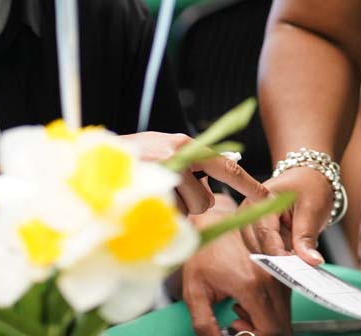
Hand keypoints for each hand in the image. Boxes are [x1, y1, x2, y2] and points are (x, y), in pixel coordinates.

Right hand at [121, 131, 266, 214]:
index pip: (227, 168)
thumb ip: (188, 166)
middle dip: (191, 206)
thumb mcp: (162, 152)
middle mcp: (178, 155)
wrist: (91, 159)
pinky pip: (165, 216)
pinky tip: (142, 200)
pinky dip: (156, 214)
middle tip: (169, 196)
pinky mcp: (148, 190)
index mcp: (186, 145)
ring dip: (171, 210)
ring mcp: (162, 173)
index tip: (269, 198)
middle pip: (204, 201)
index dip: (249, 185)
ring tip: (150, 195)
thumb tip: (212, 187)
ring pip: (184, 211)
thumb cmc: (128, 158)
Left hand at [180, 200, 291, 335]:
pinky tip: (248, 297)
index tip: (238, 328)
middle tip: (238, 320)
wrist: (212, 223)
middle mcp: (270, 277)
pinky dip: (269, 306)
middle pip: (281, 324)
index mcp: (251, 284)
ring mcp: (278, 271)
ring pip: (284, 312)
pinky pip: (284, 298)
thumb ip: (205, 324)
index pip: (270, 329)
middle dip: (260, 330)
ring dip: (265, 318)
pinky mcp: (281, 266)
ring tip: (240, 306)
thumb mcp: (195, 292)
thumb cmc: (202, 252)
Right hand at [241, 167, 333, 265]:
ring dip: (279, 260)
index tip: (295, 272)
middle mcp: (248, 212)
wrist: (307, 179)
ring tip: (299, 258)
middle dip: (280, 261)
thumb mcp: (312, 209)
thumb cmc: (309, 187)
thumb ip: (306, 236)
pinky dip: (279, 257)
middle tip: (302, 269)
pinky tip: (293, 257)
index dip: (280, 256)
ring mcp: (249, 223)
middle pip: (259, 247)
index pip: (265, 235)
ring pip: (261, 253)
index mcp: (259, 199)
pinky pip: (265, 252)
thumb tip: (310, 261)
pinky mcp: (254, 234)